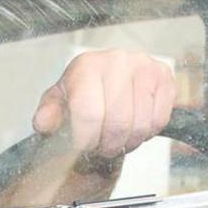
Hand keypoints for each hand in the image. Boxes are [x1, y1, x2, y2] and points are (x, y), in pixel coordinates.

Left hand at [31, 50, 174, 158]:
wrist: (106, 77)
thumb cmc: (82, 92)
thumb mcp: (58, 102)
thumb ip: (48, 114)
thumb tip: (43, 123)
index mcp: (87, 66)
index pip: (89, 114)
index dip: (87, 140)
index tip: (84, 147)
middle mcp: (117, 60)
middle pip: (117, 123)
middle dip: (108, 145)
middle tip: (101, 146)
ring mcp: (144, 66)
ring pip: (140, 125)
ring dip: (128, 142)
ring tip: (117, 138)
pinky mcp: (164, 76)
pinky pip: (159, 120)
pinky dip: (147, 133)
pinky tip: (134, 126)